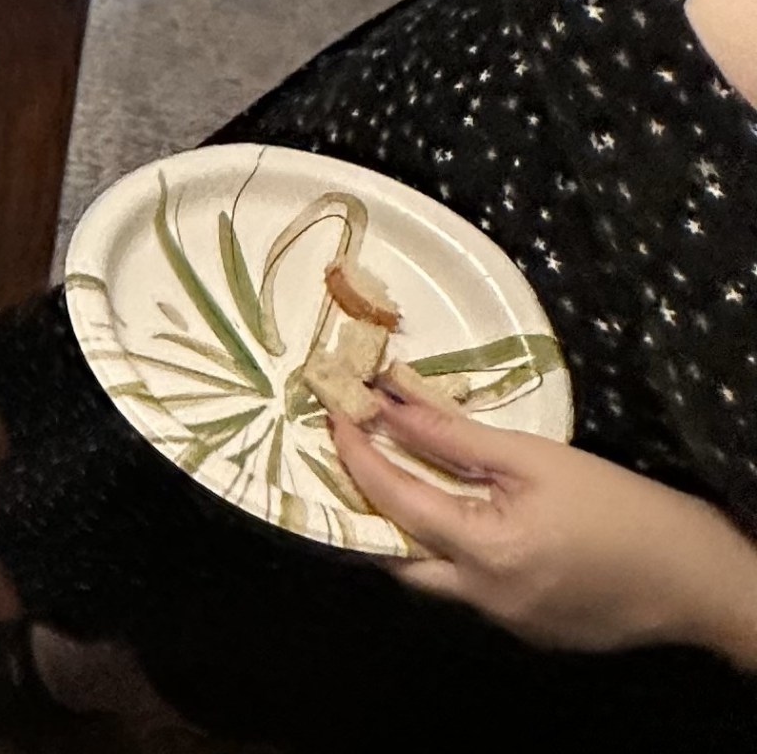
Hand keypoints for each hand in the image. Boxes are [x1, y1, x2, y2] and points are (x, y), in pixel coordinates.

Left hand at [329, 392, 756, 664]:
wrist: (701, 579)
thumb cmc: (626, 509)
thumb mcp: (539, 459)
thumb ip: (455, 435)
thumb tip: (388, 403)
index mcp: (483, 553)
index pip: (392, 500)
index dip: (356, 454)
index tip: (334, 415)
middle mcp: (482, 599)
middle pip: (396, 559)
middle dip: (370, 510)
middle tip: (360, 459)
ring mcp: (504, 622)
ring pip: (432, 579)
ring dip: (413, 534)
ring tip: (406, 482)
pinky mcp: (528, 631)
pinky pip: (470, 592)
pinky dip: (455, 554)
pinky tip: (467, 520)